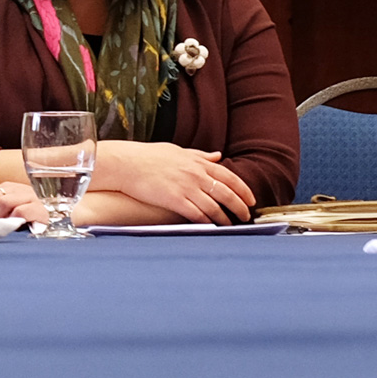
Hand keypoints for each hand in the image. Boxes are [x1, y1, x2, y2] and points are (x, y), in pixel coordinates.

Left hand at [0, 181, 46, 224]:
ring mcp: (28, 198)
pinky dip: (12, 219)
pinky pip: (22, 211)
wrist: (57, 222)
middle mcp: (15, 190)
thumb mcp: (5, 214)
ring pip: (4, 202)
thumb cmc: (26, 221)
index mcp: (4, 189)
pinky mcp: (40, 210)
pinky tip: (10, 227)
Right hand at [94, 140, 255, 224]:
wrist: (126, 164)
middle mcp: (196, 175)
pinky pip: (197, 214)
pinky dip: (207, 222)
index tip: (250, 200)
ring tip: (230, 225)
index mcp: (198, 163)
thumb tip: (217, 156)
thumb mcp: (177, 151)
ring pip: (215, 207)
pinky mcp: (175, 200)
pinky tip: (211, 226)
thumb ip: (199, 155)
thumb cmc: (147, 156)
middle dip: (240, 207)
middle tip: (245, 216)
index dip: (243, 190)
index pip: (230, 177)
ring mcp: (186, 188)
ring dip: (225, 218)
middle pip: (227, 194)